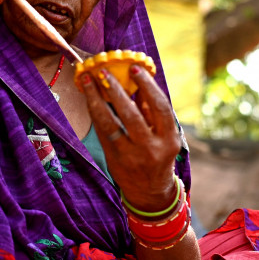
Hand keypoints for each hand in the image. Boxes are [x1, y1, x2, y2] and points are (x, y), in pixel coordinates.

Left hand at [79, 65, 180, 211]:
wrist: (150, 191)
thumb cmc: (157, 155)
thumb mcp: (163, 134)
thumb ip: (152, 111)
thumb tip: (139, 81)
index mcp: (169, 139)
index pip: (160, 107)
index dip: (147, 85)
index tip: (134, 68)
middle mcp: (151, 148)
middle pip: (131, 114)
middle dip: (116, 90)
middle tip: (104, 71)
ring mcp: (131, 156)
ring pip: (110, 123)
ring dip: (97, 99)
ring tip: (89, 80)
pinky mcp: (115, 159)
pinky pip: (102, 132)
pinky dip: (95, 113)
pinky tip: (90, 98)